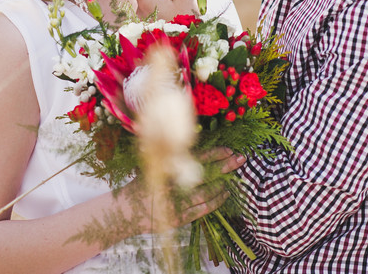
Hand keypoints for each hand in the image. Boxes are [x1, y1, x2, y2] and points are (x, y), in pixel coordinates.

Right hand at [119, 148, 245, 233]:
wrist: (126, 212)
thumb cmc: (138, 186)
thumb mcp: (150, 166)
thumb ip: (168, 158)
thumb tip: (188, 148)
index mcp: (166, 170)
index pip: (196, 158)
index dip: (215, 154)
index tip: (229, 150)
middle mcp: (173, 186)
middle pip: (206, 175)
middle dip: (225, 166)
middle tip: (241, 159)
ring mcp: (177, 204)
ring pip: (207, 193)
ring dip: (222, 185)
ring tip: (233, 178)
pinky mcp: (180, 218)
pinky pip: (204, 209)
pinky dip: (216, 201)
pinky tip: (224, 195)